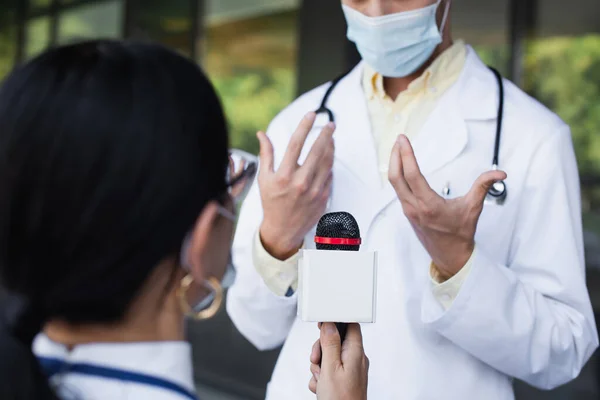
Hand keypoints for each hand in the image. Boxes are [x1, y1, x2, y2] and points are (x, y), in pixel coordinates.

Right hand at [257, 112, 334, 259]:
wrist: (282, 231)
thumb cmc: (271, 203)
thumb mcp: (264, 179)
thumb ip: (266, 155)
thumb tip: (261, 134)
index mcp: (284, 176)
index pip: (296, 144)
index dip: (304, 126)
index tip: (311, 115)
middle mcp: (300, 182)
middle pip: (317, 151)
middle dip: (325, 135)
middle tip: (331, 124)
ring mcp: (314, 191)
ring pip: (327, 163)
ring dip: (331, 148)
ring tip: (331, 138)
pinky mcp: (323, 198)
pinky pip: (329, 176)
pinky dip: (329, 165)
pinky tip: (329, 158)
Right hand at [308, 323, 368, 399]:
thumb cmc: (341, 399)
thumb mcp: (330, 368)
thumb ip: (329, 344)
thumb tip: (329, 324)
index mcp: (355, 352)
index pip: (350, 325)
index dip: (335, 321)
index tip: (322, 325)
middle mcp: (355, 359)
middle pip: (335, 341)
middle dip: (321, 350)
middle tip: (317, 361)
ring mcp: (350, 370)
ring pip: (329, 357)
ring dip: (319, 366)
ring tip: (320, 379)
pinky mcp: (344, 380)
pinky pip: (329, 370)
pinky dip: (321, 377)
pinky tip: (321, 387)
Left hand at [388, 135, 506, 279]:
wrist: (449, 255)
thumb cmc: (460, 234)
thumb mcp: (473, 208)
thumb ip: (484, 187)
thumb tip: (500, 173)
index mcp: (429, 205)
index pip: (412, 175)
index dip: (406, 155)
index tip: (404, 139)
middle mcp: (414, 207)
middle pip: (396, 177)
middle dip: (395, 156)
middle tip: (399, 139)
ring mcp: (408, 210)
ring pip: (394, 183)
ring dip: (394, 164)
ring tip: (398, 148)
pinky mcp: (407, 211)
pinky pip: (397, 189)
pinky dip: (397, 174)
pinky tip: (401, 165)